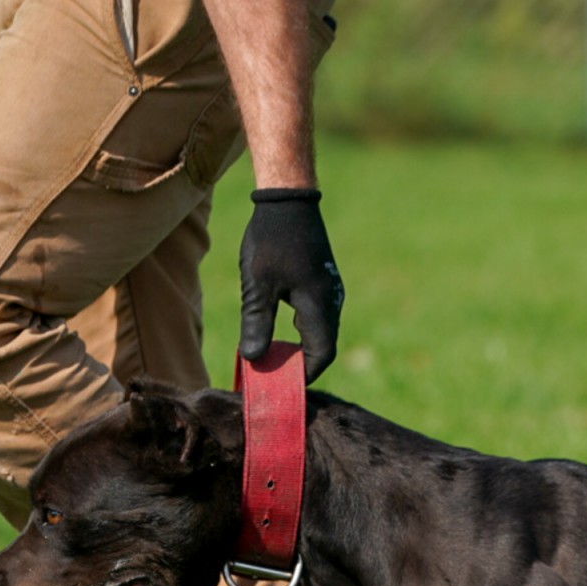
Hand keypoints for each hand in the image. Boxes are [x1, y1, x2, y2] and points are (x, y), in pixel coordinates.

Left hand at [238, 188, 343, 382]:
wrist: (288, 200)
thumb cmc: (271, 239)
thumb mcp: (258, 284)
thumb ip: (256, 323)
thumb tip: (254, 360)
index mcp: (319, 305)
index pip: (321, 354)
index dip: (304, 374)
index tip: (282, 385)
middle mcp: (332, 302)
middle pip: (323, 347)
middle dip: (299, 365)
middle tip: (272, 375)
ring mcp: (330, 292)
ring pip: (320, 332)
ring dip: (299, 348)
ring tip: (272, 356)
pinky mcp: (323, 283)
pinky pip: (317, 318)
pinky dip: (301, 332)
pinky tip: (279, 330)